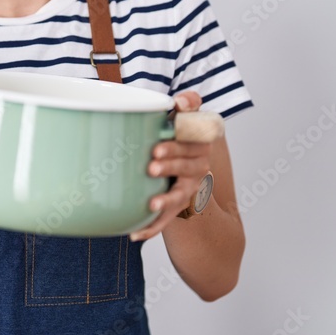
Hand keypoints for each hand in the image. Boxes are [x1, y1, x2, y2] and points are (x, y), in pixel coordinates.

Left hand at [129, 91, 212, 241]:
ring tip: (153, 204)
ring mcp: (188, 188)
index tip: (156, 149)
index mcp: (199, 144)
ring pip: (180, 196)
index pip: (192, 144)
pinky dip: (153, 229)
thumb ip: (189, 103)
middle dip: (169, 167)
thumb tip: (181, 100)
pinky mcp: (177, 205)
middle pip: (186, 168)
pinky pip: (167, 220)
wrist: (183, 159)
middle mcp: (198, 167)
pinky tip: (136, 235)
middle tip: (151, 167)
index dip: (175, 147)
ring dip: (167, 200)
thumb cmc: (180, 133)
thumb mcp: (187, 115)